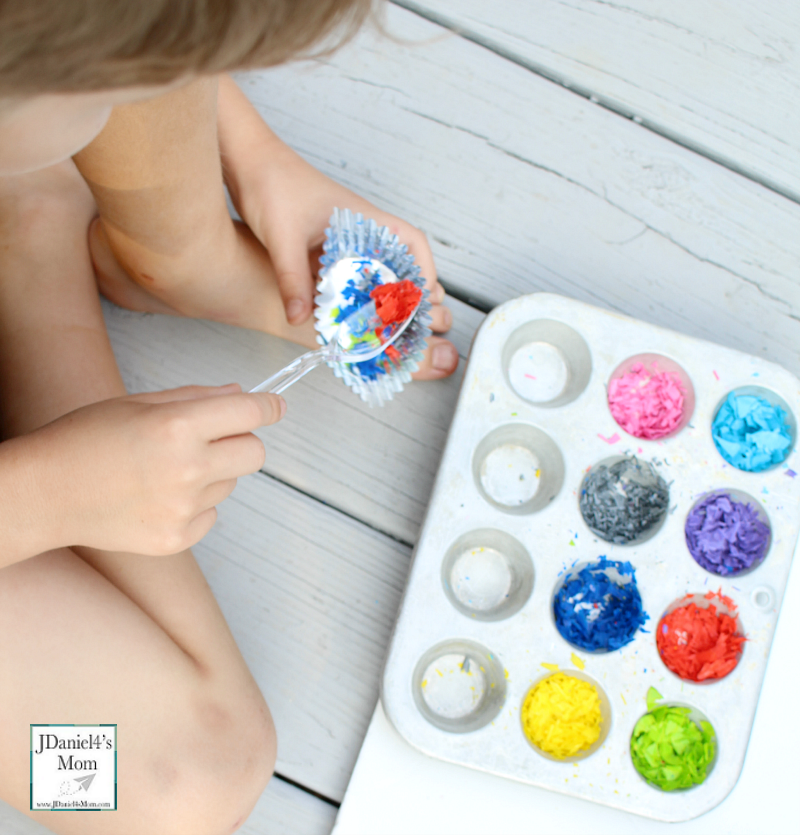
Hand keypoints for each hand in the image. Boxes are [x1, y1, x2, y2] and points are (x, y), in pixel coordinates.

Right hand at [20, 384, 283, 556]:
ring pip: (231, 484)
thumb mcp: (139, 403)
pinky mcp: (177, 538)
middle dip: (243, 441)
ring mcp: (183, 508)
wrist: (45, 494)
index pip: (250, 413)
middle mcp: (187, 468)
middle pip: (255, 453)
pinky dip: (196, 505)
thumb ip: (197, 397)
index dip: (269, 407)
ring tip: (165, 470)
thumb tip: (242, 394)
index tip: (275, 406)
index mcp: (177, 426)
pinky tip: (158, 497)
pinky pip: (211, 514)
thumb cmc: (86, 439)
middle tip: (214, 438)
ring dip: (213, 473)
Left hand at [217, 76, 458, 378]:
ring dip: (379, 294)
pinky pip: (345, 274)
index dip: (425, 269)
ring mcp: (340, 239)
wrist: (248, 163)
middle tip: (409, 320)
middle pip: (397, 261)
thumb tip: (298, 319)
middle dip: (407, 291)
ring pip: (371, 270)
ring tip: (384, 325)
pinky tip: (345, 315)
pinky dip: (351, 294)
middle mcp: (356, 229)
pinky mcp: (321, 247)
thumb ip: (291, 279)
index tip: (427, 296)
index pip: (411, 240)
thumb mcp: (283, 237)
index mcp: (362, 219)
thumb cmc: (272, 183)